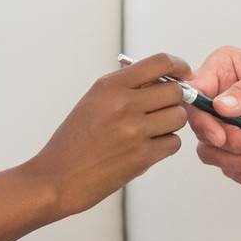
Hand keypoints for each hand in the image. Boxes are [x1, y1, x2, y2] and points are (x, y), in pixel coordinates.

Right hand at [23, 52, 189, 216]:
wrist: (55, 178)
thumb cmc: (73, 142)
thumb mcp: (94, 102)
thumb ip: (126, 88)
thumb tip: (164, 79)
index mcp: (110, 86)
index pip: (160, 62)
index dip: (179, 65)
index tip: (184, 73)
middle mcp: (124, 103)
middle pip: (175, 91)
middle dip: (174, 100)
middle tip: (164, 110)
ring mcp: (134, 130)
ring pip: (178, 117)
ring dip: (171, 124)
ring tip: (152, 131)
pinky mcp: (142, 156)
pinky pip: (173, 143)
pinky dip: (166, 146)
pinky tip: (148, 148)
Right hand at [186, 43, 240, 185]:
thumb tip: (220, 106)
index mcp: (223, 68)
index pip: (195, 93)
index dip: (201, 118)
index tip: (220, 135)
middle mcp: (220, 94)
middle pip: (203, 127)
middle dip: (230, 143)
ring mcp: (231, 119)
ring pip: (212, 149)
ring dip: (235, 160)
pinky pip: (229, 161)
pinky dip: (240, 171)